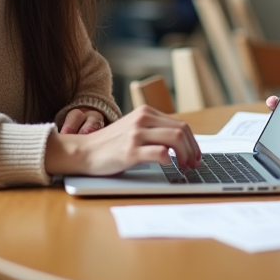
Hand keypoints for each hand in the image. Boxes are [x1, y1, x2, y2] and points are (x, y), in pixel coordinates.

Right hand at [44, 105, 201, 175]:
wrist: (84, 151)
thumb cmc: (110, 144)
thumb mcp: (134, 128)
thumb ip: (153, 130)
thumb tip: (180, 142)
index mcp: (146, 112)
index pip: (180, 124)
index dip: (193, 142)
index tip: (195, 155)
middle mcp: (142, 119)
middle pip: (182, 130)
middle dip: (193, 150)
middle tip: (193, 164)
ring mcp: (136, 134)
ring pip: (175, 139)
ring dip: (185, 156)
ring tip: (184, 167)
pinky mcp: (130, 151)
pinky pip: (160, 153)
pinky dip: (169, 160)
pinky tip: (168, 166)